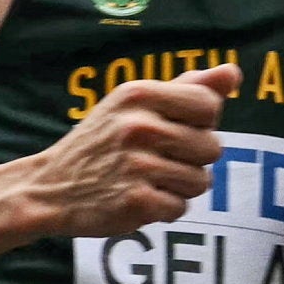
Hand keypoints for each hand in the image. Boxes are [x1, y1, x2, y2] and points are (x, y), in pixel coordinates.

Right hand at [18, 61, 238, 241]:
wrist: (50, 187)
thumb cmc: (102, 142)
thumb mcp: (134, 104)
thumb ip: (185, 89)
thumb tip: (233, 73)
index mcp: (138, 94)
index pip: (208, 106)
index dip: (202, 123)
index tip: (175, 129)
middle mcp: (138, 127)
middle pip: (212, 147)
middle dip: (193, 159)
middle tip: (158, 160)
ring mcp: (136, 165)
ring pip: (200, 181)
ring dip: (181, 187)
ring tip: (148, 180)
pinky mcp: (135, 202)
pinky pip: (180, 208)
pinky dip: (165, 209)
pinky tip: (140, 199)